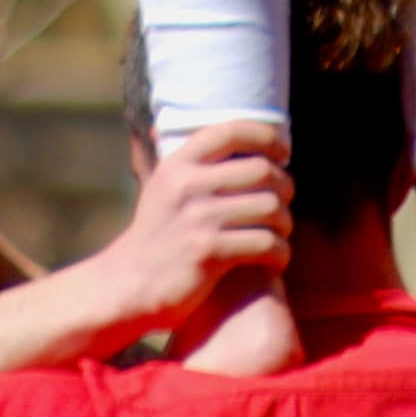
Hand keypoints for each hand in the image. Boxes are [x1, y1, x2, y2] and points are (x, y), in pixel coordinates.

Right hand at [90, 125, 292, 337]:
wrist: (130, 285)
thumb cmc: (158, 234)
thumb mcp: (165, 187)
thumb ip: (195, 164)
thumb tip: (240, 137)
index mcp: (178, 164)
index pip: (231, 131)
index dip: (266, 136)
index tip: (283, 152)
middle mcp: (187, 185)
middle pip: (261, 170)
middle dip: (284, 186)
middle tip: (285, 201)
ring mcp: (197, 220)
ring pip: (269, 207)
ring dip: (286, 221)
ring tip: (282, 231)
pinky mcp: (208, 254)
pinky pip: (265, 244)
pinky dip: (281, 252)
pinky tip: (278, 258)